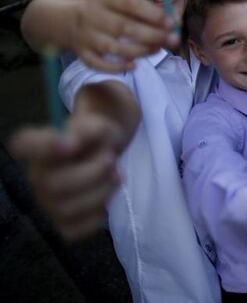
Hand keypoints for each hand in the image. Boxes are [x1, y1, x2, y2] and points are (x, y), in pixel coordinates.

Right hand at [9, 112, 124, 240]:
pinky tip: (104, 203)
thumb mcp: (99, 122)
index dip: (42, 146)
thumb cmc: (97, 136)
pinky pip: (73, 231)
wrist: (107, 150)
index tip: (70, 145)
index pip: (22, 144)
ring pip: (66, 210)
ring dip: (101, 192)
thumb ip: (87, 128)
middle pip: (54, 184)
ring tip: (116, 175)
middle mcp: (36, 176)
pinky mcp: (63, 222)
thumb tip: (70, 143)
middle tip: (112, 160)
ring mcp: (48, 202)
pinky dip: (95, 218)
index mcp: (39, 146)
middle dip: (93, 172)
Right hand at [72, 0, 176, 71]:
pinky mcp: (83, 54)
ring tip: (158, 49)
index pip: (128, 3)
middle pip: (123, 27)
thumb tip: (173, 22)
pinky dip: (116, 67)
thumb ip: (145, 8)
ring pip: (113, 48)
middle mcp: (93, 15)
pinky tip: (133, 65)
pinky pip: (98, 64)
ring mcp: (87, 36)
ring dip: (140, 51)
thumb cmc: (109, 9)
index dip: (151, 13)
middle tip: (173, 40)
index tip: (171, 22)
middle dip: (152, 35)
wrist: (71, 20)